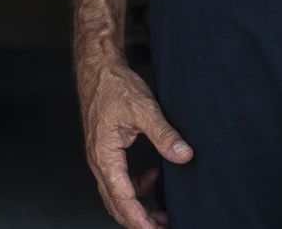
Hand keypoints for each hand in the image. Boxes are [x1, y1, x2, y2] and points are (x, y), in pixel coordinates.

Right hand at [77, 56, 192, 228]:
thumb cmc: (114, 85)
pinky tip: (153, 179)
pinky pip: (118, 180)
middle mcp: (99, 161)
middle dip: (138, 221)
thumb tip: (183, 155)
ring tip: (161, 214)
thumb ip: (164, 133)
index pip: (122, 199)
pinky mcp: (106, 151)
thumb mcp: (144, 108)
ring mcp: (100, 157)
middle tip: (163, 228)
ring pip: (116, 195)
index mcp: (104, 155)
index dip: (140, 220)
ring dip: (137, 208)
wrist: (98, 68)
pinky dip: (136, 187)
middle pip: (115, 204)